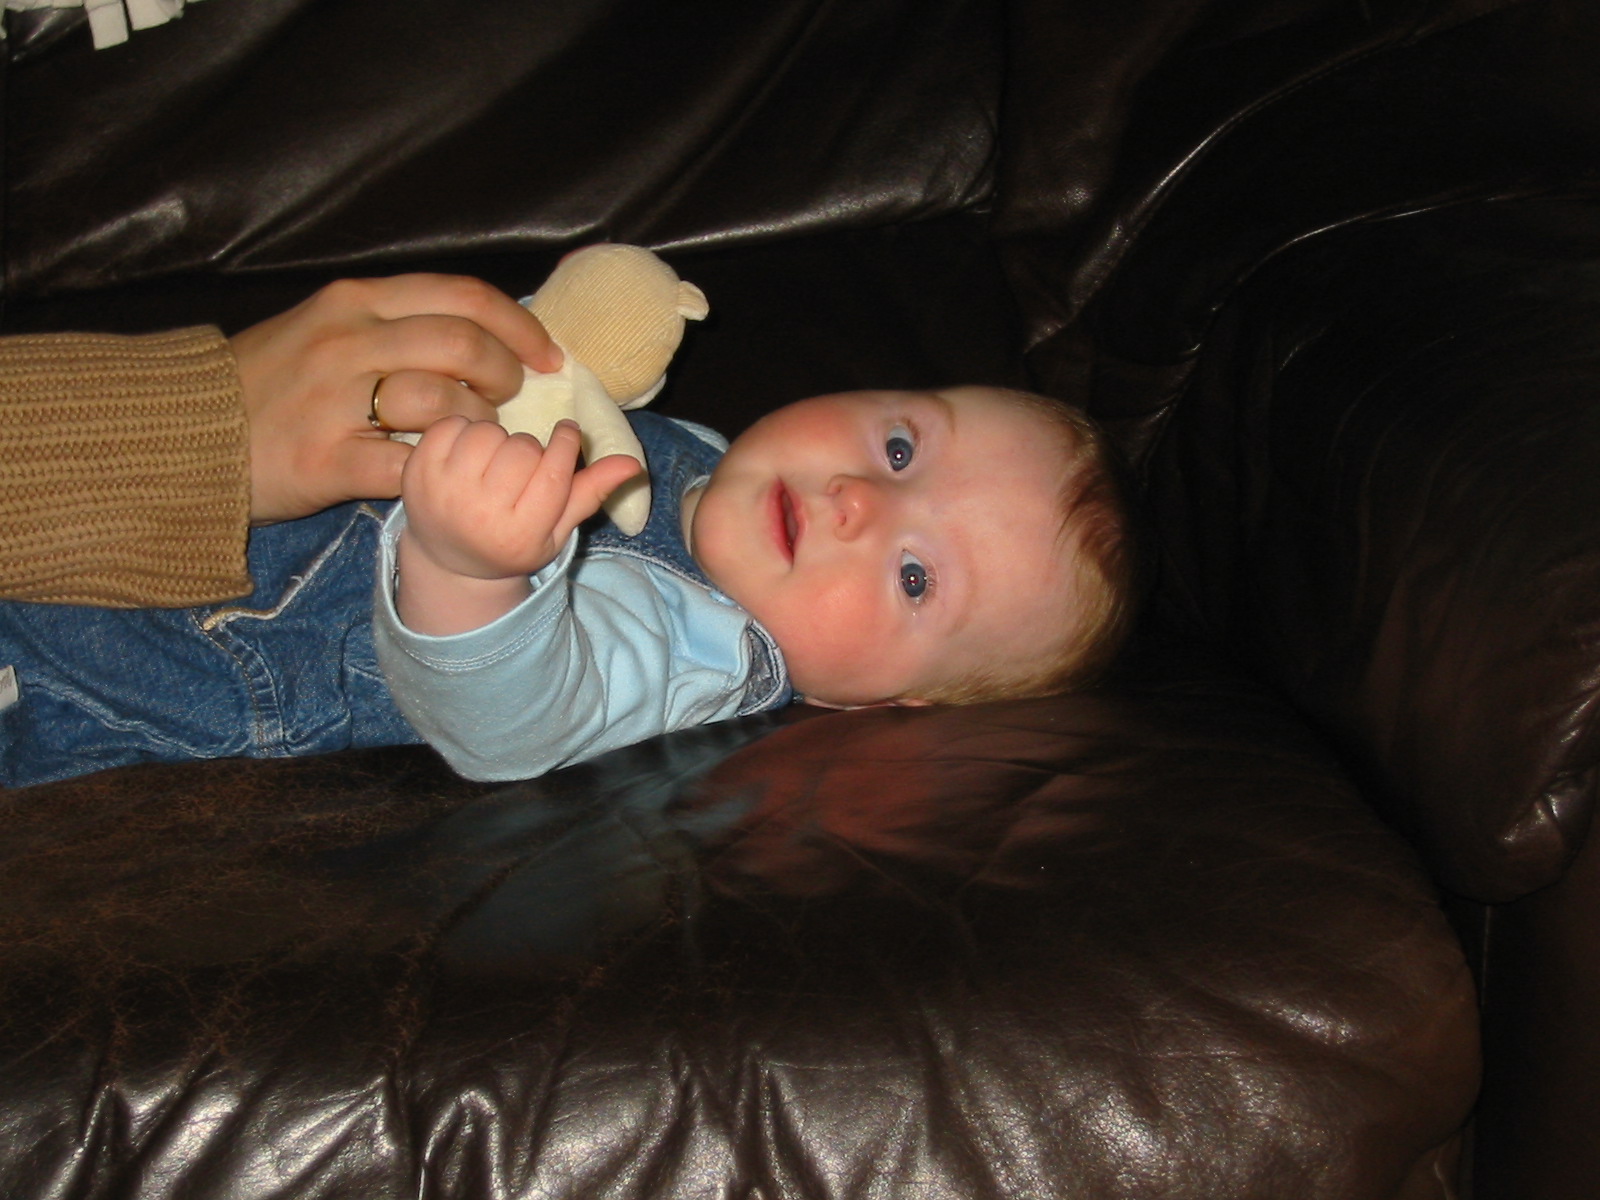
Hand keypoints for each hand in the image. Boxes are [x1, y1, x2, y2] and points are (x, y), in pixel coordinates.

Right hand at [230, 274, 563, 523]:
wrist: (182, 434)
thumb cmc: (263, 384)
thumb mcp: (322, 329)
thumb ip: (390, 325)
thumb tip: (475, 332)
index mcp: (356, 302)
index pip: (463, 297)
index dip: (520, 326)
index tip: (546, 355)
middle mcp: (350, 341)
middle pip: (465, 344)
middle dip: (507, 374)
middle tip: (511, 399)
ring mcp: (338, 401)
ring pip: (446, 401)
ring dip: (480, 425)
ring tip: (477, 437)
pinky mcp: (330, 460)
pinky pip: (411, 464)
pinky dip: (442, 470)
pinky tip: (443, 474)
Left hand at [395, 417, 641, 634]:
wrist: (448, 558)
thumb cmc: (511, 540)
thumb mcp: (556, 529)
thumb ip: (590, 493)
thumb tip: (634, 463)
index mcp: (519, 533)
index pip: (553, 469)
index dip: (565, 442)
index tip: (565, 434)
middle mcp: (479, 515)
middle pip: (522, 449)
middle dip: (529, 449)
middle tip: (522, 466)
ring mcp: (443, 492)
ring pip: (488, 433)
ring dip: (497, 439)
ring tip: (493, 461)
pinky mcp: (416, 472)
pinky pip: (452, 426)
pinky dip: (464, 431)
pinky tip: (467, 454)